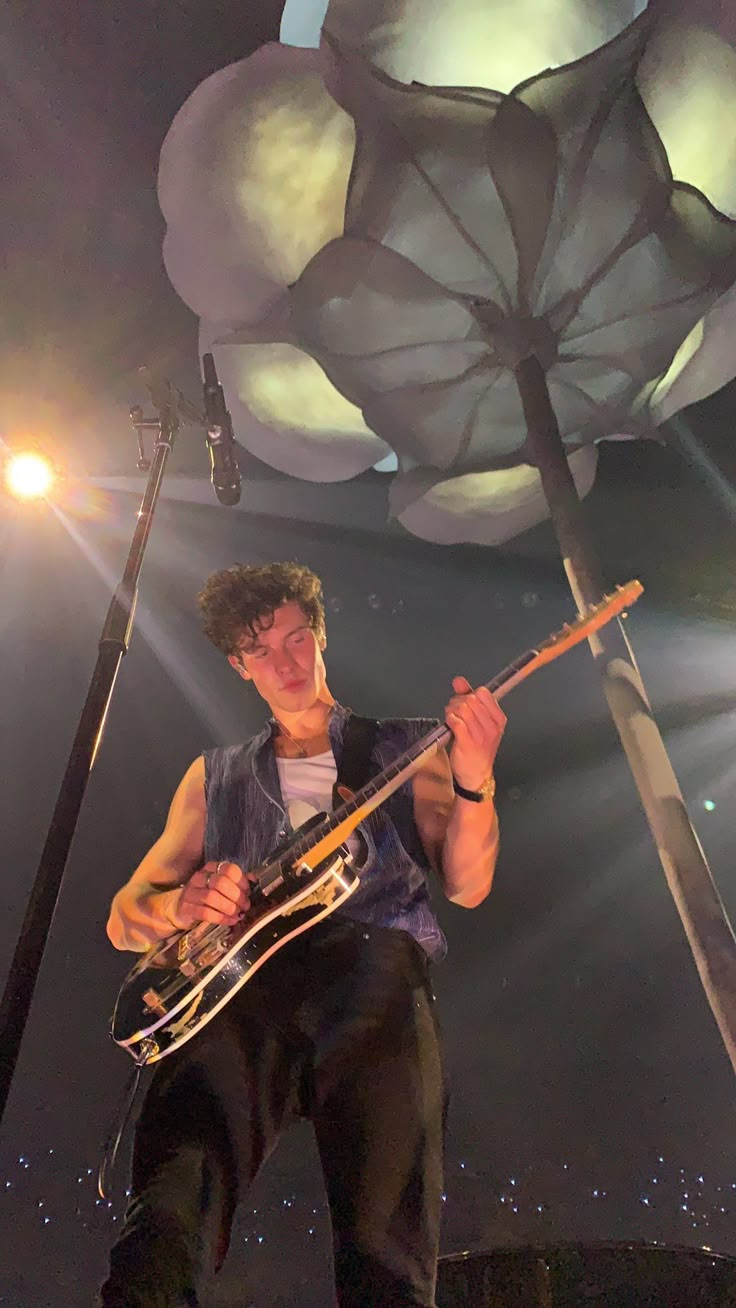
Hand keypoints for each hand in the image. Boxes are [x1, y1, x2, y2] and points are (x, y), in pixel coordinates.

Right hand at [168, 860, 253, 928]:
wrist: (182, 908)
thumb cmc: (207, 896)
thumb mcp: (222, 886)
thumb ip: (237, 882)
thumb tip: (254, 880)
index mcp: (211, 868)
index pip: (229, 870)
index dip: (242, 882)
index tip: (248, 893)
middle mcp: (200, 877)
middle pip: (221, 883)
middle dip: (237, 896)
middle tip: (245, 906)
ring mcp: (191, 892)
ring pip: (212, 897)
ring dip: (229, 908)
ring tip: (238, 914)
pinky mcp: (186, 908)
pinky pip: (205, 913)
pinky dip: (221, 918)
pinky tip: (230, 921)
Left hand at [445, 676, 505, 790]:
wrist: (476, 775)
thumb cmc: (477, 748)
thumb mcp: (479, 722)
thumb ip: (469, 699)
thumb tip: (459, 681)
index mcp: (498, 720)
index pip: (483, 693)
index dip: (469, 694)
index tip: (464, 702)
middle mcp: (492, 726)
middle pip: (471, 699)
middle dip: (457, 701)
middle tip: (453, 711)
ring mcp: (480, 735)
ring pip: (462, 708)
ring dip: (451, 710)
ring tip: (451, 718)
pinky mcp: (467, 742)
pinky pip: (455, 720)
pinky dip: (449, 719)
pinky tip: (450, 725)